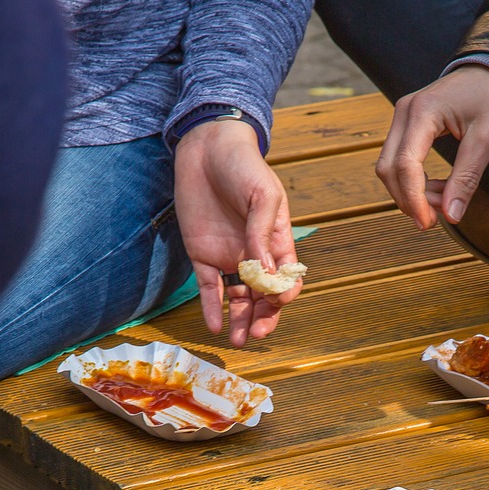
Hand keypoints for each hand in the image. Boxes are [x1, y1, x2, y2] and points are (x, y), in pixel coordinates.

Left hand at [173, 119, 298, 347]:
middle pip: (263, 296)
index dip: (284, 294)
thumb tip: (267, 274)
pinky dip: (212, 308)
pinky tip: (215, 326)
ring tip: (238, 341)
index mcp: (277, 242)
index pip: (286, 278)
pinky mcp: (202, 256)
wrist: (207, 149)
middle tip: (255, 333)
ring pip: (239, 299)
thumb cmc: (244, 168)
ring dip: (240, 320)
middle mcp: (255, 256)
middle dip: (263, 318)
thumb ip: (262, 235)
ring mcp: (228, 258)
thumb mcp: (262, 196)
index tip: (277, 301)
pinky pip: (209, 289)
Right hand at [375, 65, 488, 230]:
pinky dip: (413, 181)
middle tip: (437, 218)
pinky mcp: (407, 125)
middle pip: (389, 169)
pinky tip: (437, 189)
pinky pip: (399, 160)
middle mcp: (404, 112)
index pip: (406, 165)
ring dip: (410, 192)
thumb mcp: (487, 140)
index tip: (428, 224)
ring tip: (443, 201)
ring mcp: (402, 117)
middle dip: (409, 199)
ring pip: (389, 167)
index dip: (413, 200)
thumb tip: (452, 215)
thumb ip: (467, 178)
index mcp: (423, 112)